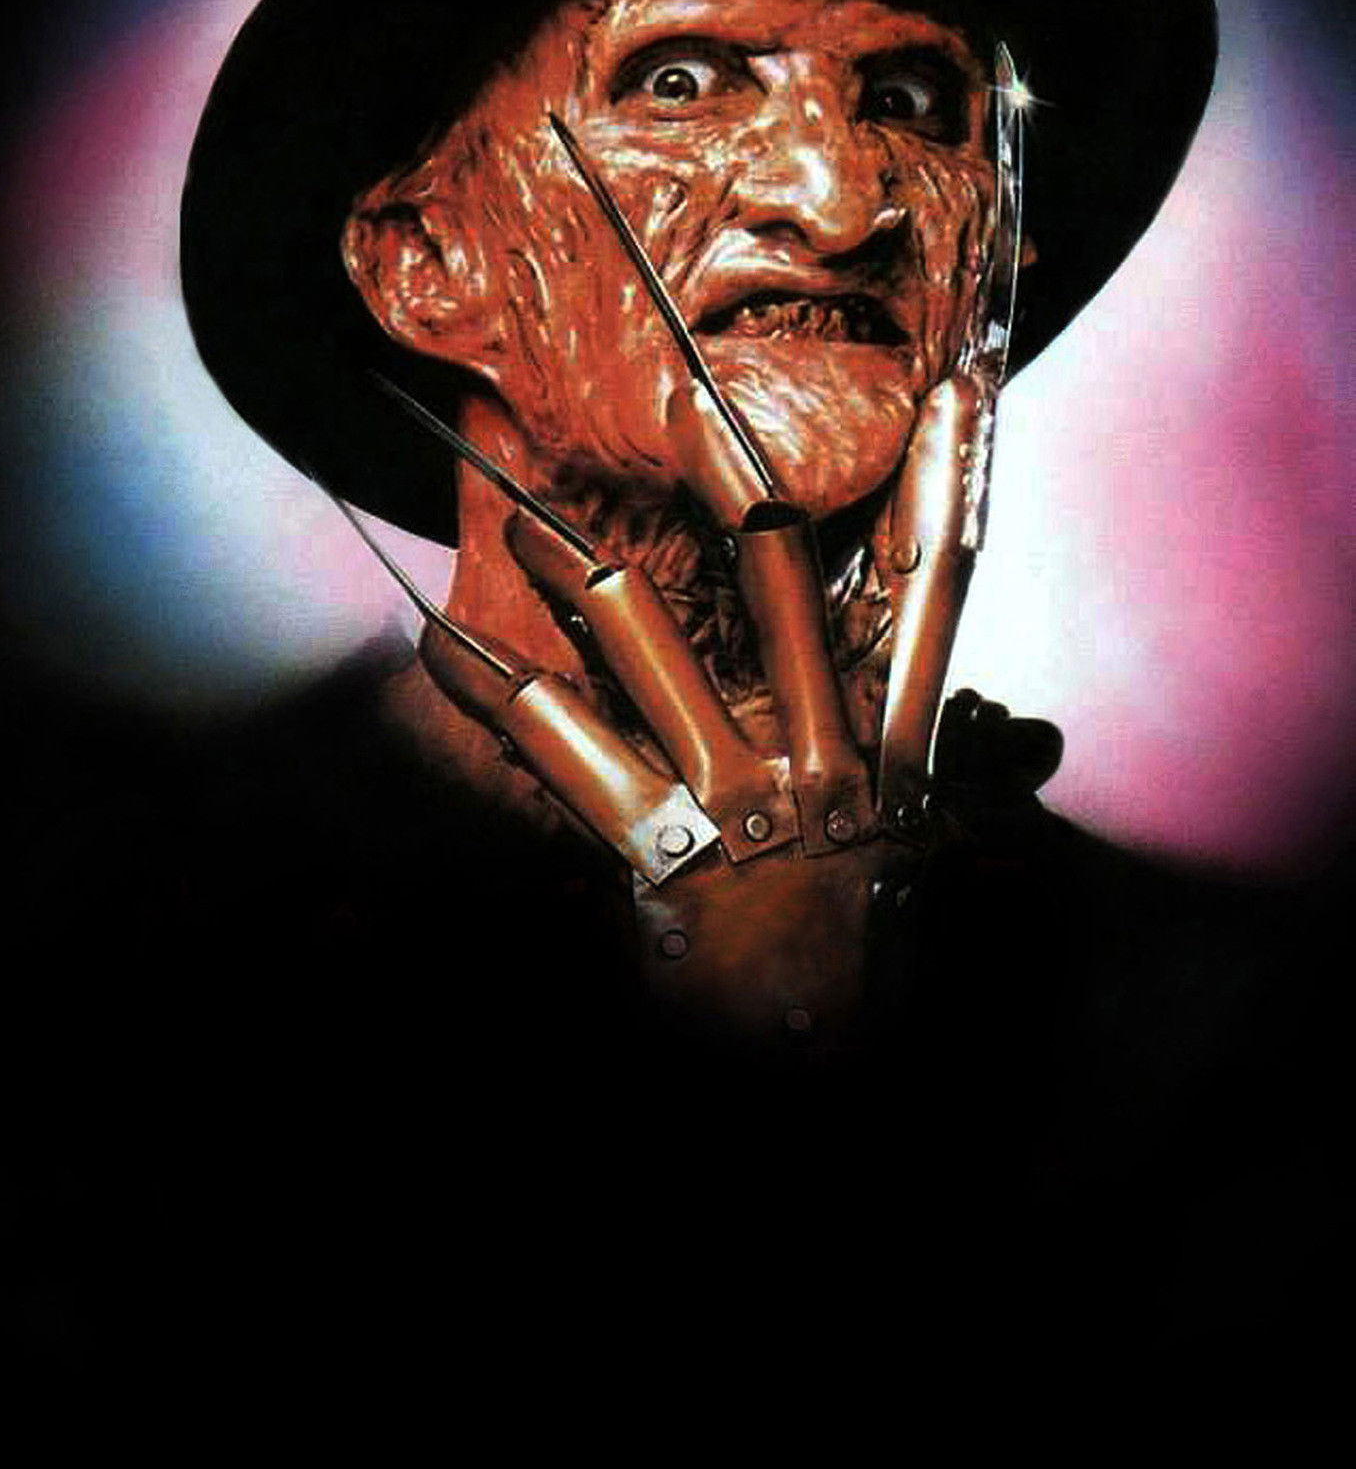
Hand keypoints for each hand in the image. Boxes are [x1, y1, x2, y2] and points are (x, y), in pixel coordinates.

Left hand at [418, 375, 972, 1044]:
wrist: (825, 1074)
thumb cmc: (873, 968)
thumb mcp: (937, 871)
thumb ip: (975, 789)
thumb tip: (1032, 738)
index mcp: (890, 747)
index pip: (935, 592)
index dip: (944, 489)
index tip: (951, 394)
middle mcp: (819, 749)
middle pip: (779, 581)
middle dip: (733, 482)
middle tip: (685, 393)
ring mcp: (736, 790)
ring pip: (649, 639)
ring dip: (577, 572)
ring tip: (522, 521)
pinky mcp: (660, 843)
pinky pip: (561, 745)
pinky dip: (494, 692)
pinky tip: (437, 647)